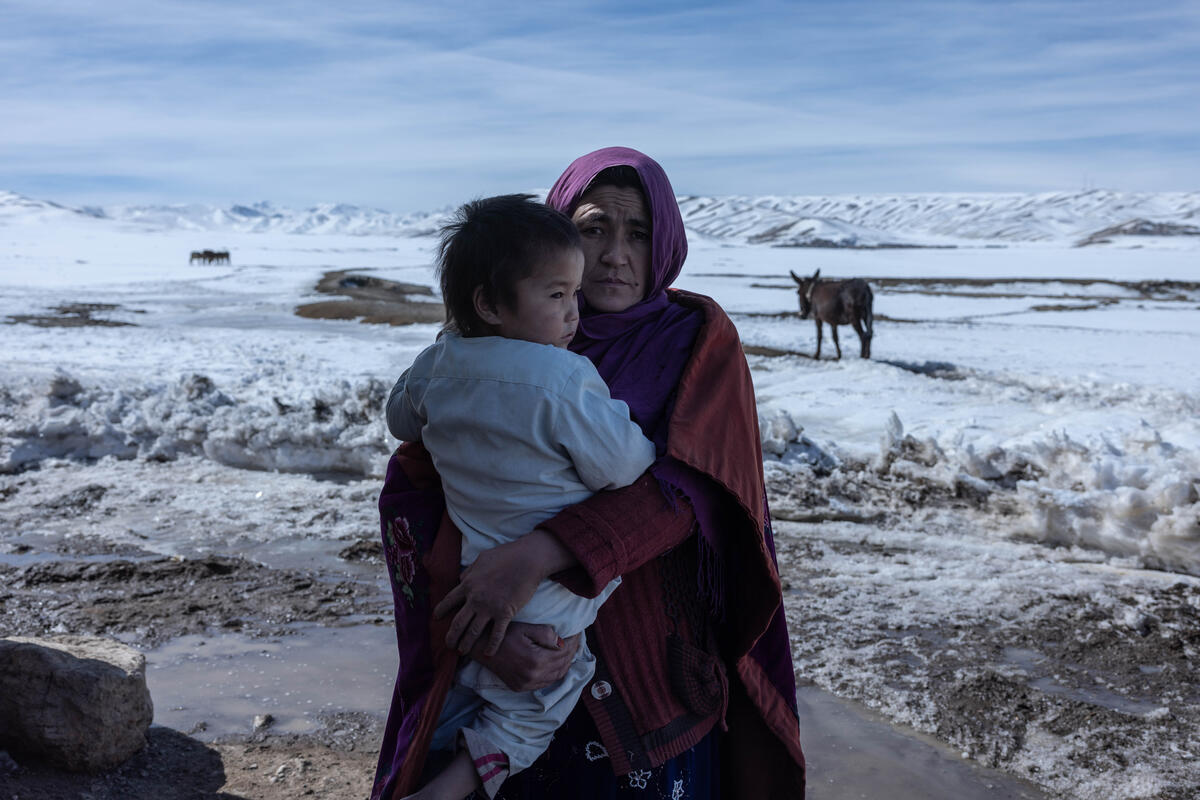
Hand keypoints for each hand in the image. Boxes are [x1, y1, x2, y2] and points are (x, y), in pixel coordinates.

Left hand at [434, 537, 543, 655]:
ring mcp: (490, 607)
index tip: (437, 619)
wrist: (528, 560)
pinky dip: (491, 646)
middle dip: (451, 636)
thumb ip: (469, 571)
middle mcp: (475, 598)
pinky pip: (496, 634)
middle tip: (448, 644)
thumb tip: (461, 579)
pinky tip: (488, 653)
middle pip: (458, 622)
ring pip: (473, 632)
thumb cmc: (506, 555)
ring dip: (466, 644)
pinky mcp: (505, 613)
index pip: (448, 601)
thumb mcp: (482, 559)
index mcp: (468, 584)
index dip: (441, 611)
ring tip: (463, 651)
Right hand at [472, 623, 581, 691]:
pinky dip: (554, 674)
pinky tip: (555, 663)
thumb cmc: (503, 634)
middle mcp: (532, 677)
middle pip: (562, 666)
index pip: (563, 652)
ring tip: (569, 651)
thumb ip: (546, 634)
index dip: (573, 642)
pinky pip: (544, 683)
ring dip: (565, 664)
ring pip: (555, 677)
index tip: (578, 632)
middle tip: (576, 641)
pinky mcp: (520, 688)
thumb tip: (562, 642)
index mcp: (536, 661)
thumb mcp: (526, 628)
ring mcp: (526, 685)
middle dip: (572, 652)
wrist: (480, 648)